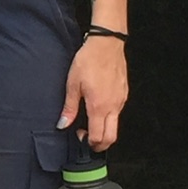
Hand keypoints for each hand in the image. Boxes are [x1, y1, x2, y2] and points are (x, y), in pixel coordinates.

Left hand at [59, 35, 128, 149]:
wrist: (107, 44)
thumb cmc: (89, 61)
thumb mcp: (73, 84)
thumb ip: (69, 107)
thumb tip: (63, 124)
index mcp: (99, 107)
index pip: (98, 137)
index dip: (88, 143)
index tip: (79, 136)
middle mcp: (113, 106)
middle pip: (111, 137)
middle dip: (100, 144)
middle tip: (88, 140)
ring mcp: (121, 100)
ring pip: (116, 125)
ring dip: (105, 130)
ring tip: (91, 122)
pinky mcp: (124, 94)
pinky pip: (118, 112)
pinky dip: (109, 117)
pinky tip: (98, 108)